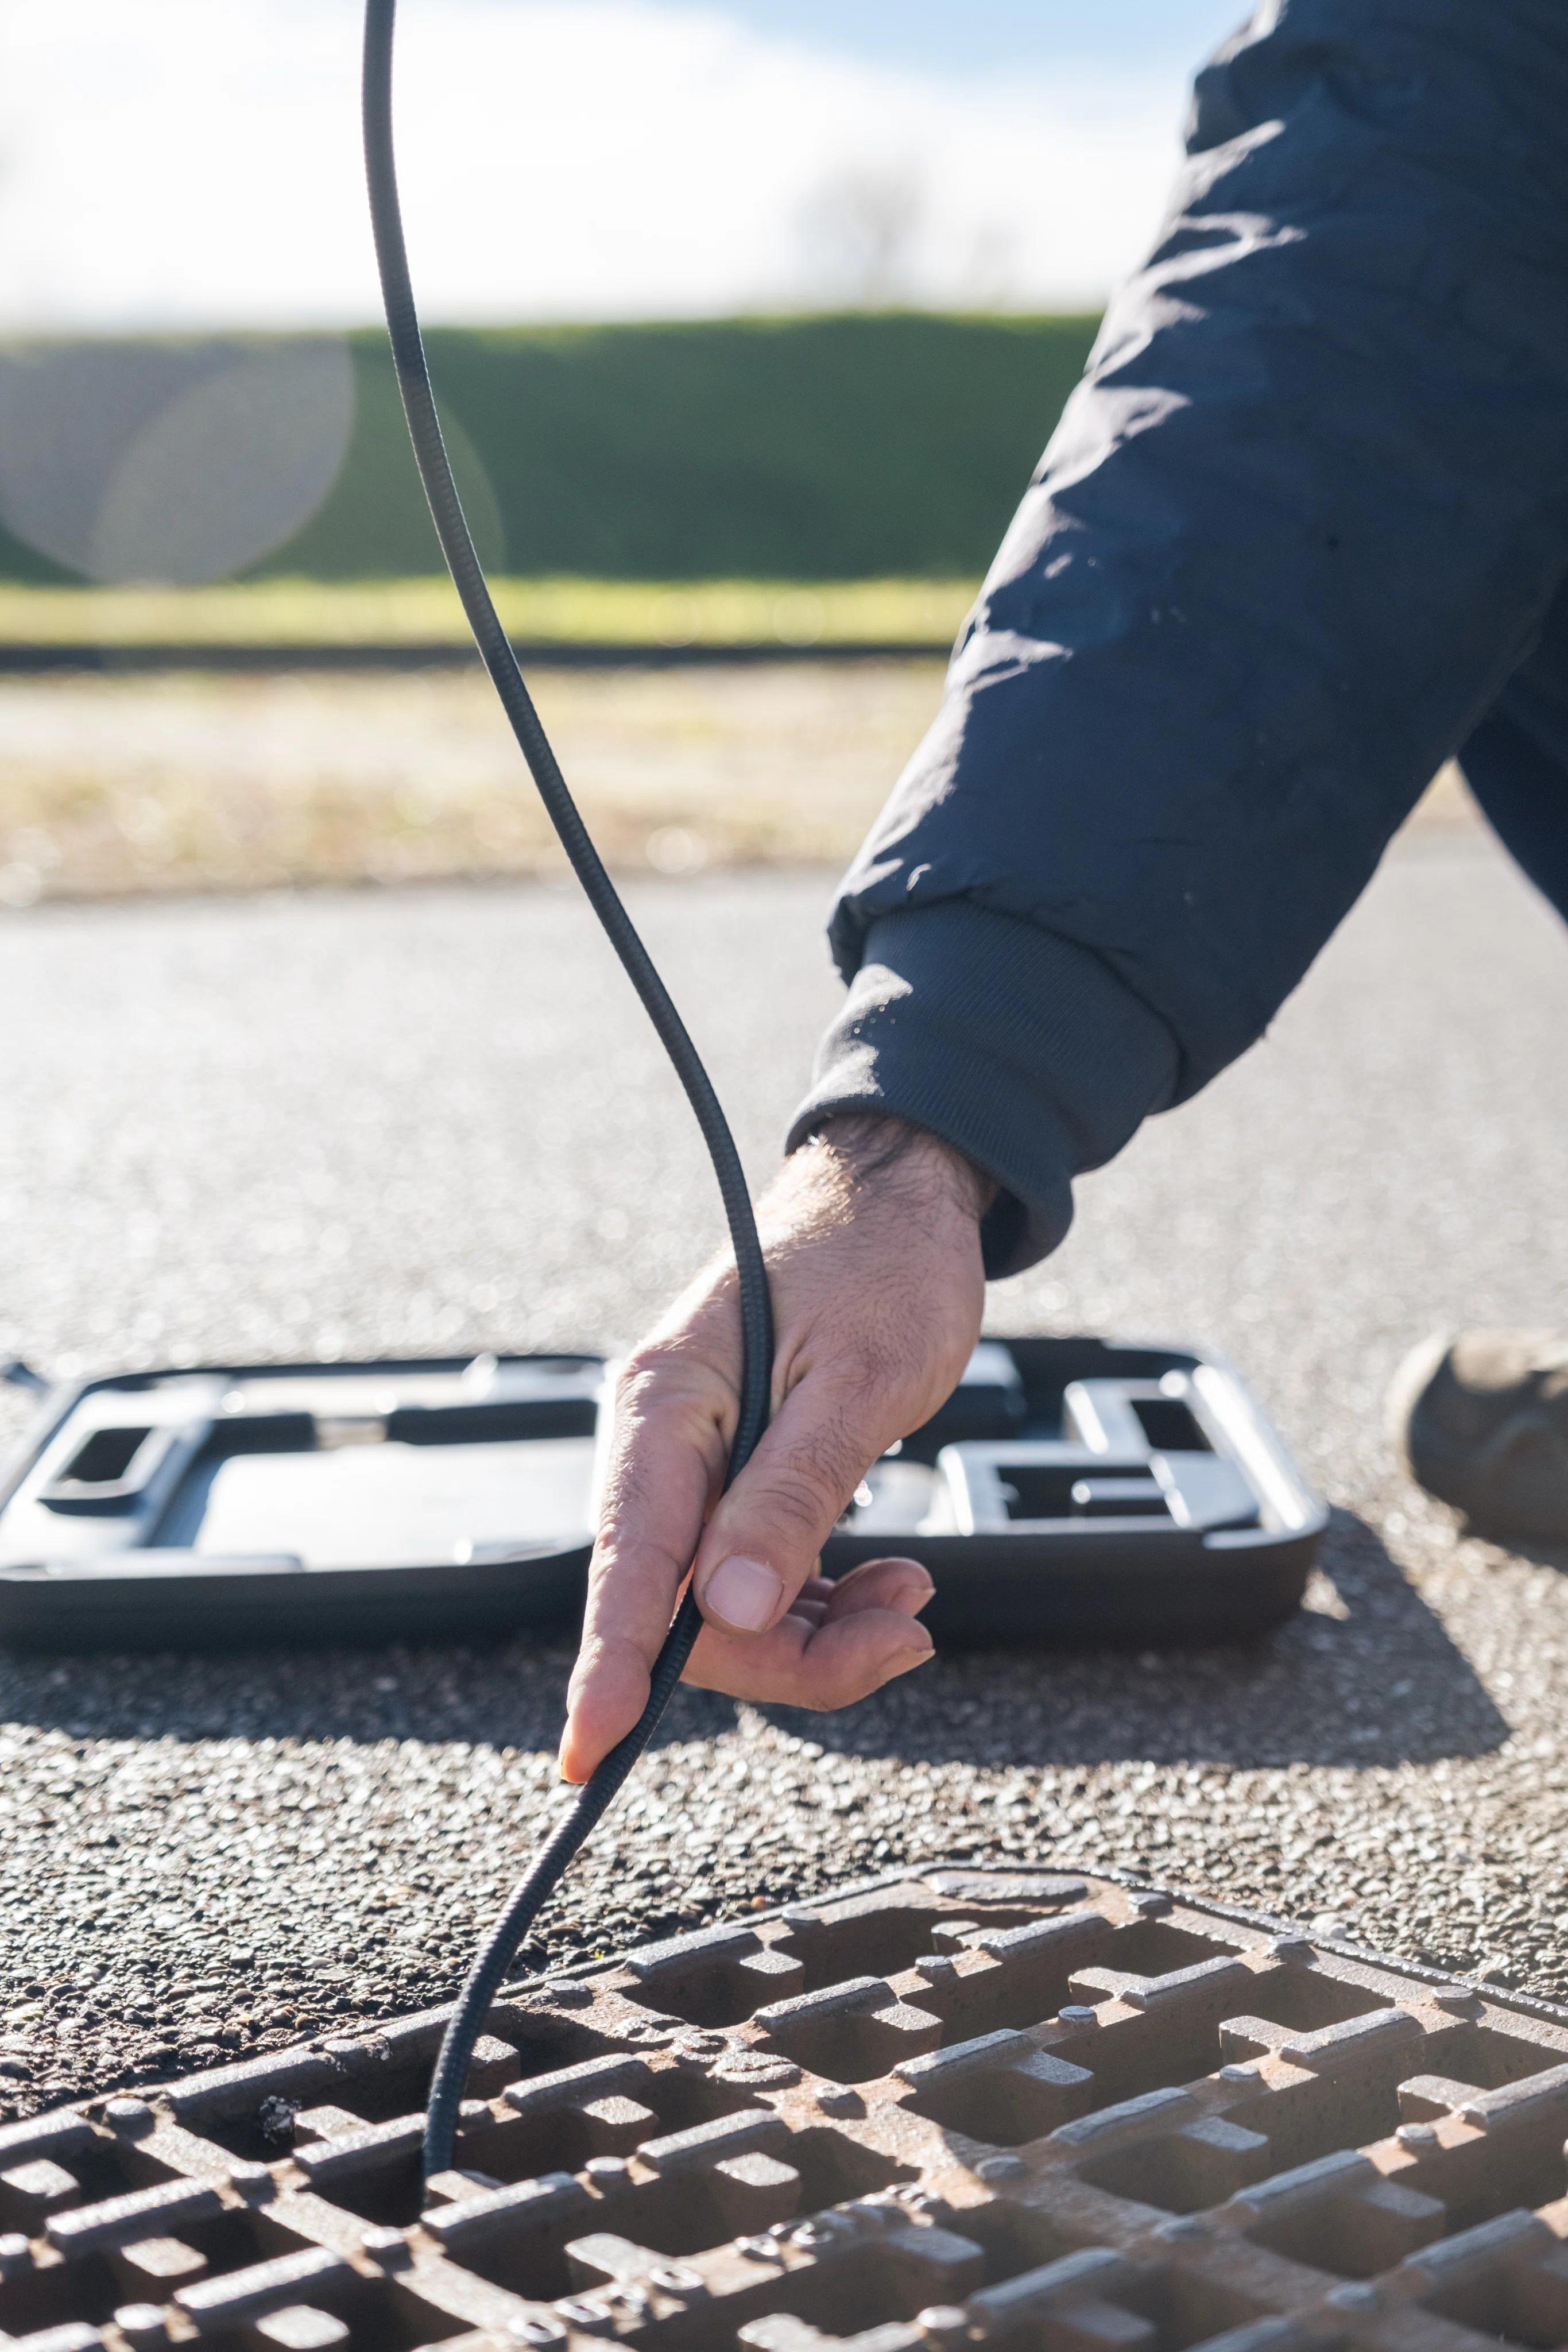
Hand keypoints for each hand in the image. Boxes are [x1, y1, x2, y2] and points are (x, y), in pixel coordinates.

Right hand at [560, 1114, 995, 1781]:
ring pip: (727, 1607)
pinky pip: (759, 1580)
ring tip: (913, 1597)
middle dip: (789, 1651)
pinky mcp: (739, 1480)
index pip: (628, 1564)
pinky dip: (825, 1603)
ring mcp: (699, 1465)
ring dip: (821, 1631)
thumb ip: (790, 1496)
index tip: (591, 1749)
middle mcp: (665, 1442)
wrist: (899, 1198)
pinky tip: (888, 1583)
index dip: (610, 1666)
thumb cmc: (882, 1265)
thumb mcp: (858, 1381)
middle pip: (684, 1607)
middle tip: (904, 1636)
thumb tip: (724, 1611)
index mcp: (667, 1407)